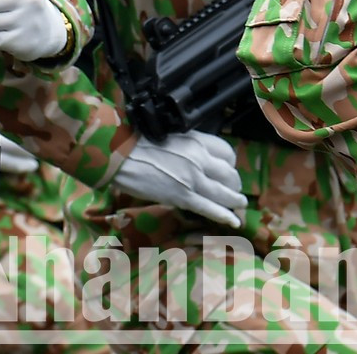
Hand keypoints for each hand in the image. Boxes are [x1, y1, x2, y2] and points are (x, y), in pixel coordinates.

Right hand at [111, 131, 244, 227]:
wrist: (117, 154)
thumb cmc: (136, 142)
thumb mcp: (168, 135)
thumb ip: (187, 146)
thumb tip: (196, 157)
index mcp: (196, 141)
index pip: (228, 153)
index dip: (231, 164)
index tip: (227, 169)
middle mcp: (199, 159)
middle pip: (231, 175)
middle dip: (234, 184)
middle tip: (232, 189)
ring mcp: (193, 179)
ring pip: (225, 194)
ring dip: (235, 200)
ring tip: (239, 204)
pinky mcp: (183, 196)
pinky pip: (211, 209)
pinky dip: (225, 216)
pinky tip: (233, 222)